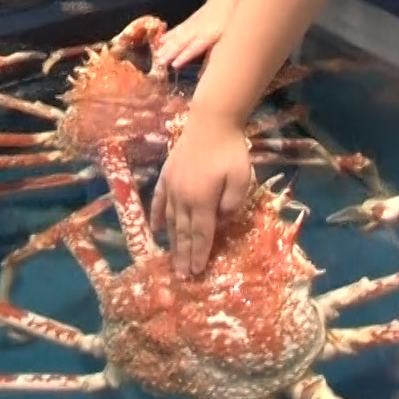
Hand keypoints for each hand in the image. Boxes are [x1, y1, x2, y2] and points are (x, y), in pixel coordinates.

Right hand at [151, 114, 254, 277]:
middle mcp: (183, 198)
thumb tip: (221, 222)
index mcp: (202, 201)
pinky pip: (159, 201)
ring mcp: (172, 187)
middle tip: (182, 276)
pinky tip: (157, 229)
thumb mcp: (241, 179)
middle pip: (184, 233)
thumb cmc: (230, 151)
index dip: (199, 254)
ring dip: (172, 243)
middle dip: (184, 256)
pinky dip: (158, 217)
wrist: (211, 121)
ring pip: (171, 221)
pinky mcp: (167, 175)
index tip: (196, 272)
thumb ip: (232, 204)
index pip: (201, 234)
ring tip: (172, 260)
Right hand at [157, 2, 227, 69]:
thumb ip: (215, 53)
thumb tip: (205, 71)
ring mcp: (192, 24)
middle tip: (160, 62)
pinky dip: (169, 35)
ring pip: (177, 35)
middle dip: (170, 52)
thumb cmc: (230, 22)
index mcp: (209, 35)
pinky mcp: (189, 20)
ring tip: (157, 54)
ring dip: (167, 45)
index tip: (174, 65)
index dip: (184, 56)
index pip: (194, 47)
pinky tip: (161, 40)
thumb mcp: (228, 39)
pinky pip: (177, 28)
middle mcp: (198, 29)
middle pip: (182, 42)